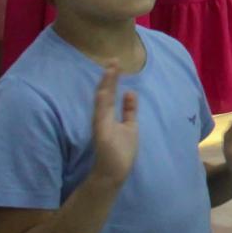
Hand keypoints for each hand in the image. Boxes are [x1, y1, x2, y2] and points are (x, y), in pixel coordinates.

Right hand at [90, 64, 138, 184]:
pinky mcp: (100, 132)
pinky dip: (102, 100)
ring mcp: (101, 124)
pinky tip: (104, 89)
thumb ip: (129, 110)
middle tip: (114, 59)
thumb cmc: (121, 151)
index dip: (113, 78)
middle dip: (109, 76)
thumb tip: (130, 92)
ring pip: (102, 100)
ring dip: (106, 83)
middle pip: (105, 93)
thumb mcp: (129, 126)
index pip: (110, 93)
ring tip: (111, 68)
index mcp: (108, 115)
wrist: (112, 173)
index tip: (116, 63)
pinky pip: (100, 114)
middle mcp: (102, 117)